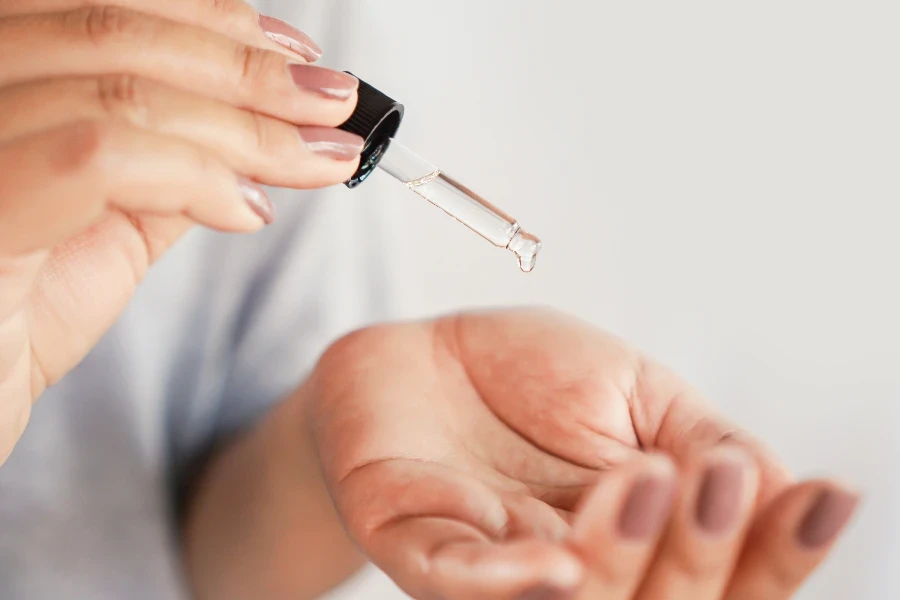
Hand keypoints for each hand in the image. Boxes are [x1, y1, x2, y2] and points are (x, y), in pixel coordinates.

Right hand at [0, 0, 362, 461]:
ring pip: (123, 91)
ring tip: (323, 158)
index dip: (211, 20)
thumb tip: (255, 124)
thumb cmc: (21, 311)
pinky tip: (250, 210)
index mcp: (0, 72)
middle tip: (335, 104)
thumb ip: (165, 159)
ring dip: (251, 127)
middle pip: (116, 33)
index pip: (104, 8)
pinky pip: (102, 158)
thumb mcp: (109, 217)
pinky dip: (197, 176)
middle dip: (251, 72)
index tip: (299, 57)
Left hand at [308, 309, 858, 598]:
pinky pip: (458, 578)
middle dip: (700, 550)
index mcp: (636, 537)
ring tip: (652, 479)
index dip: (774, 549)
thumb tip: (785, 488)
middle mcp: (573, 568)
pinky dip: (506, 579)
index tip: (825, 500)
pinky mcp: (415, 544)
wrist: (424, 351)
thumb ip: (704, 438)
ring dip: (620, 554)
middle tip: (716, 477)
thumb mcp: (634, 393)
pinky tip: (558, 560)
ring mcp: (494, 563)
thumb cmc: (526, 375)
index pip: (716, 570)